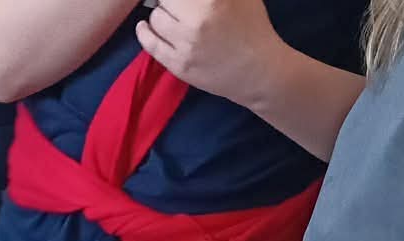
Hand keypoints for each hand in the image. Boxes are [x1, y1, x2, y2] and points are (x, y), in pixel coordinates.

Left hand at [136, 0, 286, 108]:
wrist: (258, 71)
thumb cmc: (252, 27)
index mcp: (212, 1)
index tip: (184, 2)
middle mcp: (196, 21)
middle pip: (164, 0)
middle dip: (171, 1)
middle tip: (180, 7)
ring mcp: (185, 45)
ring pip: (156, 18)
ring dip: (162, 14)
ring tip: (172, 16)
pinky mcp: (179, 65)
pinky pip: (150, 45)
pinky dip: (144, 32)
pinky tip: (145, 26)